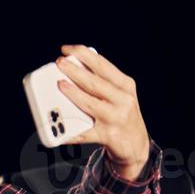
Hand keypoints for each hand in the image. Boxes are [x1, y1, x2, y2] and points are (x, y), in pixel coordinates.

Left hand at [55, 45, 151, 180]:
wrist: (136, 144)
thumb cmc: (122, 115)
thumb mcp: (120, 94)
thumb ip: (102, 83)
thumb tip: (73, 70)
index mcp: (125, 85)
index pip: (103, 65)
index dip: (84, 55)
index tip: (67, 49)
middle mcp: (123, 99)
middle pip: (95, 82)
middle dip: (75, 71)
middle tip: (59, 63)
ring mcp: (116, 118)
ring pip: (90, 104)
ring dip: (74, 93)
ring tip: (60, 85)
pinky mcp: (108, 136)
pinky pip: (85, 133)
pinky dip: (70, 132)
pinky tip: (58, 129)